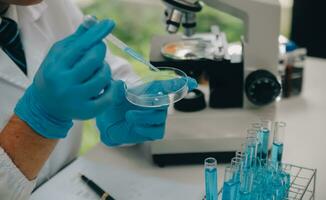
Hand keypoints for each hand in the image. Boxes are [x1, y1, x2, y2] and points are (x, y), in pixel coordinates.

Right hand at [15, 20, 114, 138]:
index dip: (95, 36)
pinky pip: (107, 99)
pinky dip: (112, 89)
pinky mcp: (85, 111)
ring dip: (106, 70)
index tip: (107, 27)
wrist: (46, 106)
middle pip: (93, 61)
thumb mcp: (58, 56)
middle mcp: (64, 83)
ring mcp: (75, 99)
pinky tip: (109, 85)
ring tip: (100, 70)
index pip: (79, 47)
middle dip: (100, 53)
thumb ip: (75, 40)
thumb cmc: (55, 75)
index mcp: (56, 67)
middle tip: (99, 53)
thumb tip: (92, 22)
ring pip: (102, 78)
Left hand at [96, 77, 197, 145]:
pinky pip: (157, 131)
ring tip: (129, 117)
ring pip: (159, 117)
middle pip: (164, 103)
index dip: (181, 83)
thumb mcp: (113, 95)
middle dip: (149, 107)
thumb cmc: (114, 105)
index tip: (192, 83)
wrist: (108, 123)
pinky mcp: (154, 131)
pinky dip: (145, 130)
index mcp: (150, 91)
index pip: (168, 86)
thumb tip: (121, 84)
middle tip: (131, 111)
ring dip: (143, 118)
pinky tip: (136, 128)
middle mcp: (157, 104)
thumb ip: (117, 89)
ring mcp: (156, 118)